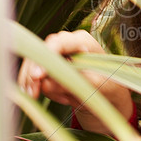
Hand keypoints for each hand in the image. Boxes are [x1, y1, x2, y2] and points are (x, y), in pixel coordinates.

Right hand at [18, 30, 132, 132]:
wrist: (107, 93)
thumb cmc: (107, 85)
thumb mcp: (96, 85)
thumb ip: (73, 82)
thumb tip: (45, 84)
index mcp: (82, 40)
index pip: (58, 43)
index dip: (45, 57)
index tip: (37, 76)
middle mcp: (66, 43)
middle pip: (40, 52)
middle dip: (33, 74)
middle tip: (32, 94)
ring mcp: (55, 54)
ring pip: (33, 65)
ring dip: (35, 84)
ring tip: (64, 100)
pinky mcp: (47, 67)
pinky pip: (33, 76)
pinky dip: (38, 89)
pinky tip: (62, 98)